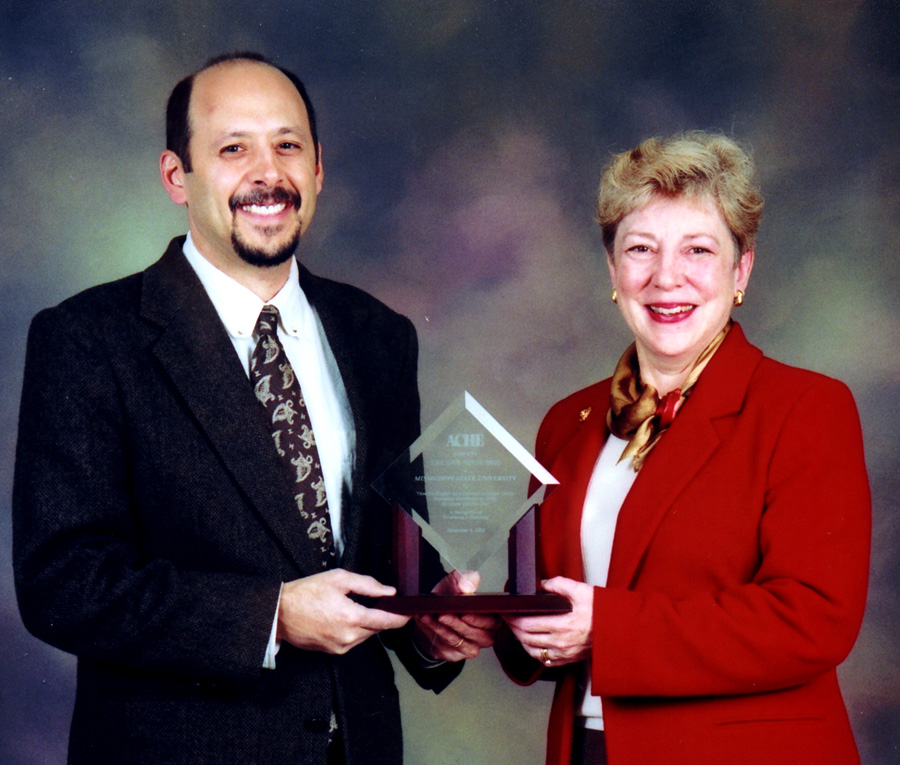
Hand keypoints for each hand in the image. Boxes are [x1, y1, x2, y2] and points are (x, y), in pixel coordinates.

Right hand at [277, 569, 409, 653]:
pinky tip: (342, 617)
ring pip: (365, 635)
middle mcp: (348, 637)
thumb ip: (368, 585)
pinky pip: (352, 641)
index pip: (386, 622)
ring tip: (353, 607)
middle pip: (376, 629)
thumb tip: (388, 591)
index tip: (410, 614)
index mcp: (351, 617)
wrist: (279, 613)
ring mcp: (339, 647)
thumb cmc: (305, 593)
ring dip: (366, 623)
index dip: (401, 618)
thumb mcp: (339, 579)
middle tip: (377, 602)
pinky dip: (354, 630)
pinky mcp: (332, 652)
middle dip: (380, 616)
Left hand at [414, 570, 499, 661]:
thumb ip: (462, 579)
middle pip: (478, 635)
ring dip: (444, 628)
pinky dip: (435, 632)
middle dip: (459, 625)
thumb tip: (465, 587)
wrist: (431, 611)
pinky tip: (426, 621)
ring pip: (460, 641)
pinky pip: (445, 645)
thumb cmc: (448, 597)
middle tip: (444, 614)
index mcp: (490, 618)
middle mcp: (484, 635)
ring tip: (432, 616)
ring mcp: (470, 647)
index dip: (480, 620)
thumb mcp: (454, 583)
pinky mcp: (454, 654)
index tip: (465, 613)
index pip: (492, 622)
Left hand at [503, 576, 592, 666]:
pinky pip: (544, 660)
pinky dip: (533, 651)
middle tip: (506, 619)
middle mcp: (562, 643)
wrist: (618, 629)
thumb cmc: (601, 611)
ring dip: (520, 640)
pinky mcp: (568, 659)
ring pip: (533, 651)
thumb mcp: (581, 591)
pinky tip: (531, 643)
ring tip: (515, 629)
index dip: (512, 619)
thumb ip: (559, 585)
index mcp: (563, 625)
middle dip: (513, 628)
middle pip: (526, 638)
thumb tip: (543, 584)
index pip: (528, 624)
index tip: (505, 612)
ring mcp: (564, 654)